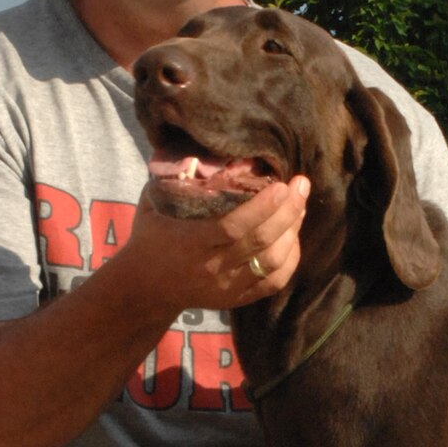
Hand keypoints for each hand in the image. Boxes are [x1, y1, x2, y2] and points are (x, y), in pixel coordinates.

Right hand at [133, 173, 307, 309]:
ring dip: (292, 232)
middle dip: (287, 212)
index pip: (233, 227)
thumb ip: (179, 179)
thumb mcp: (154, 203)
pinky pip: (273, 282)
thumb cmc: (151, 236)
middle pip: (260, 242)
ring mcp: (228, 287)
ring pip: (272, 263)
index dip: (262, 208)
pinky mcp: (237, 298)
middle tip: (301, 185)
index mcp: (191, 243)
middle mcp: (213, 268)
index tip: (282, 185)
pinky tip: (294, 236)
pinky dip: (290, 259)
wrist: (146, 287)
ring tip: (300, 205)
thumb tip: (207, 147)